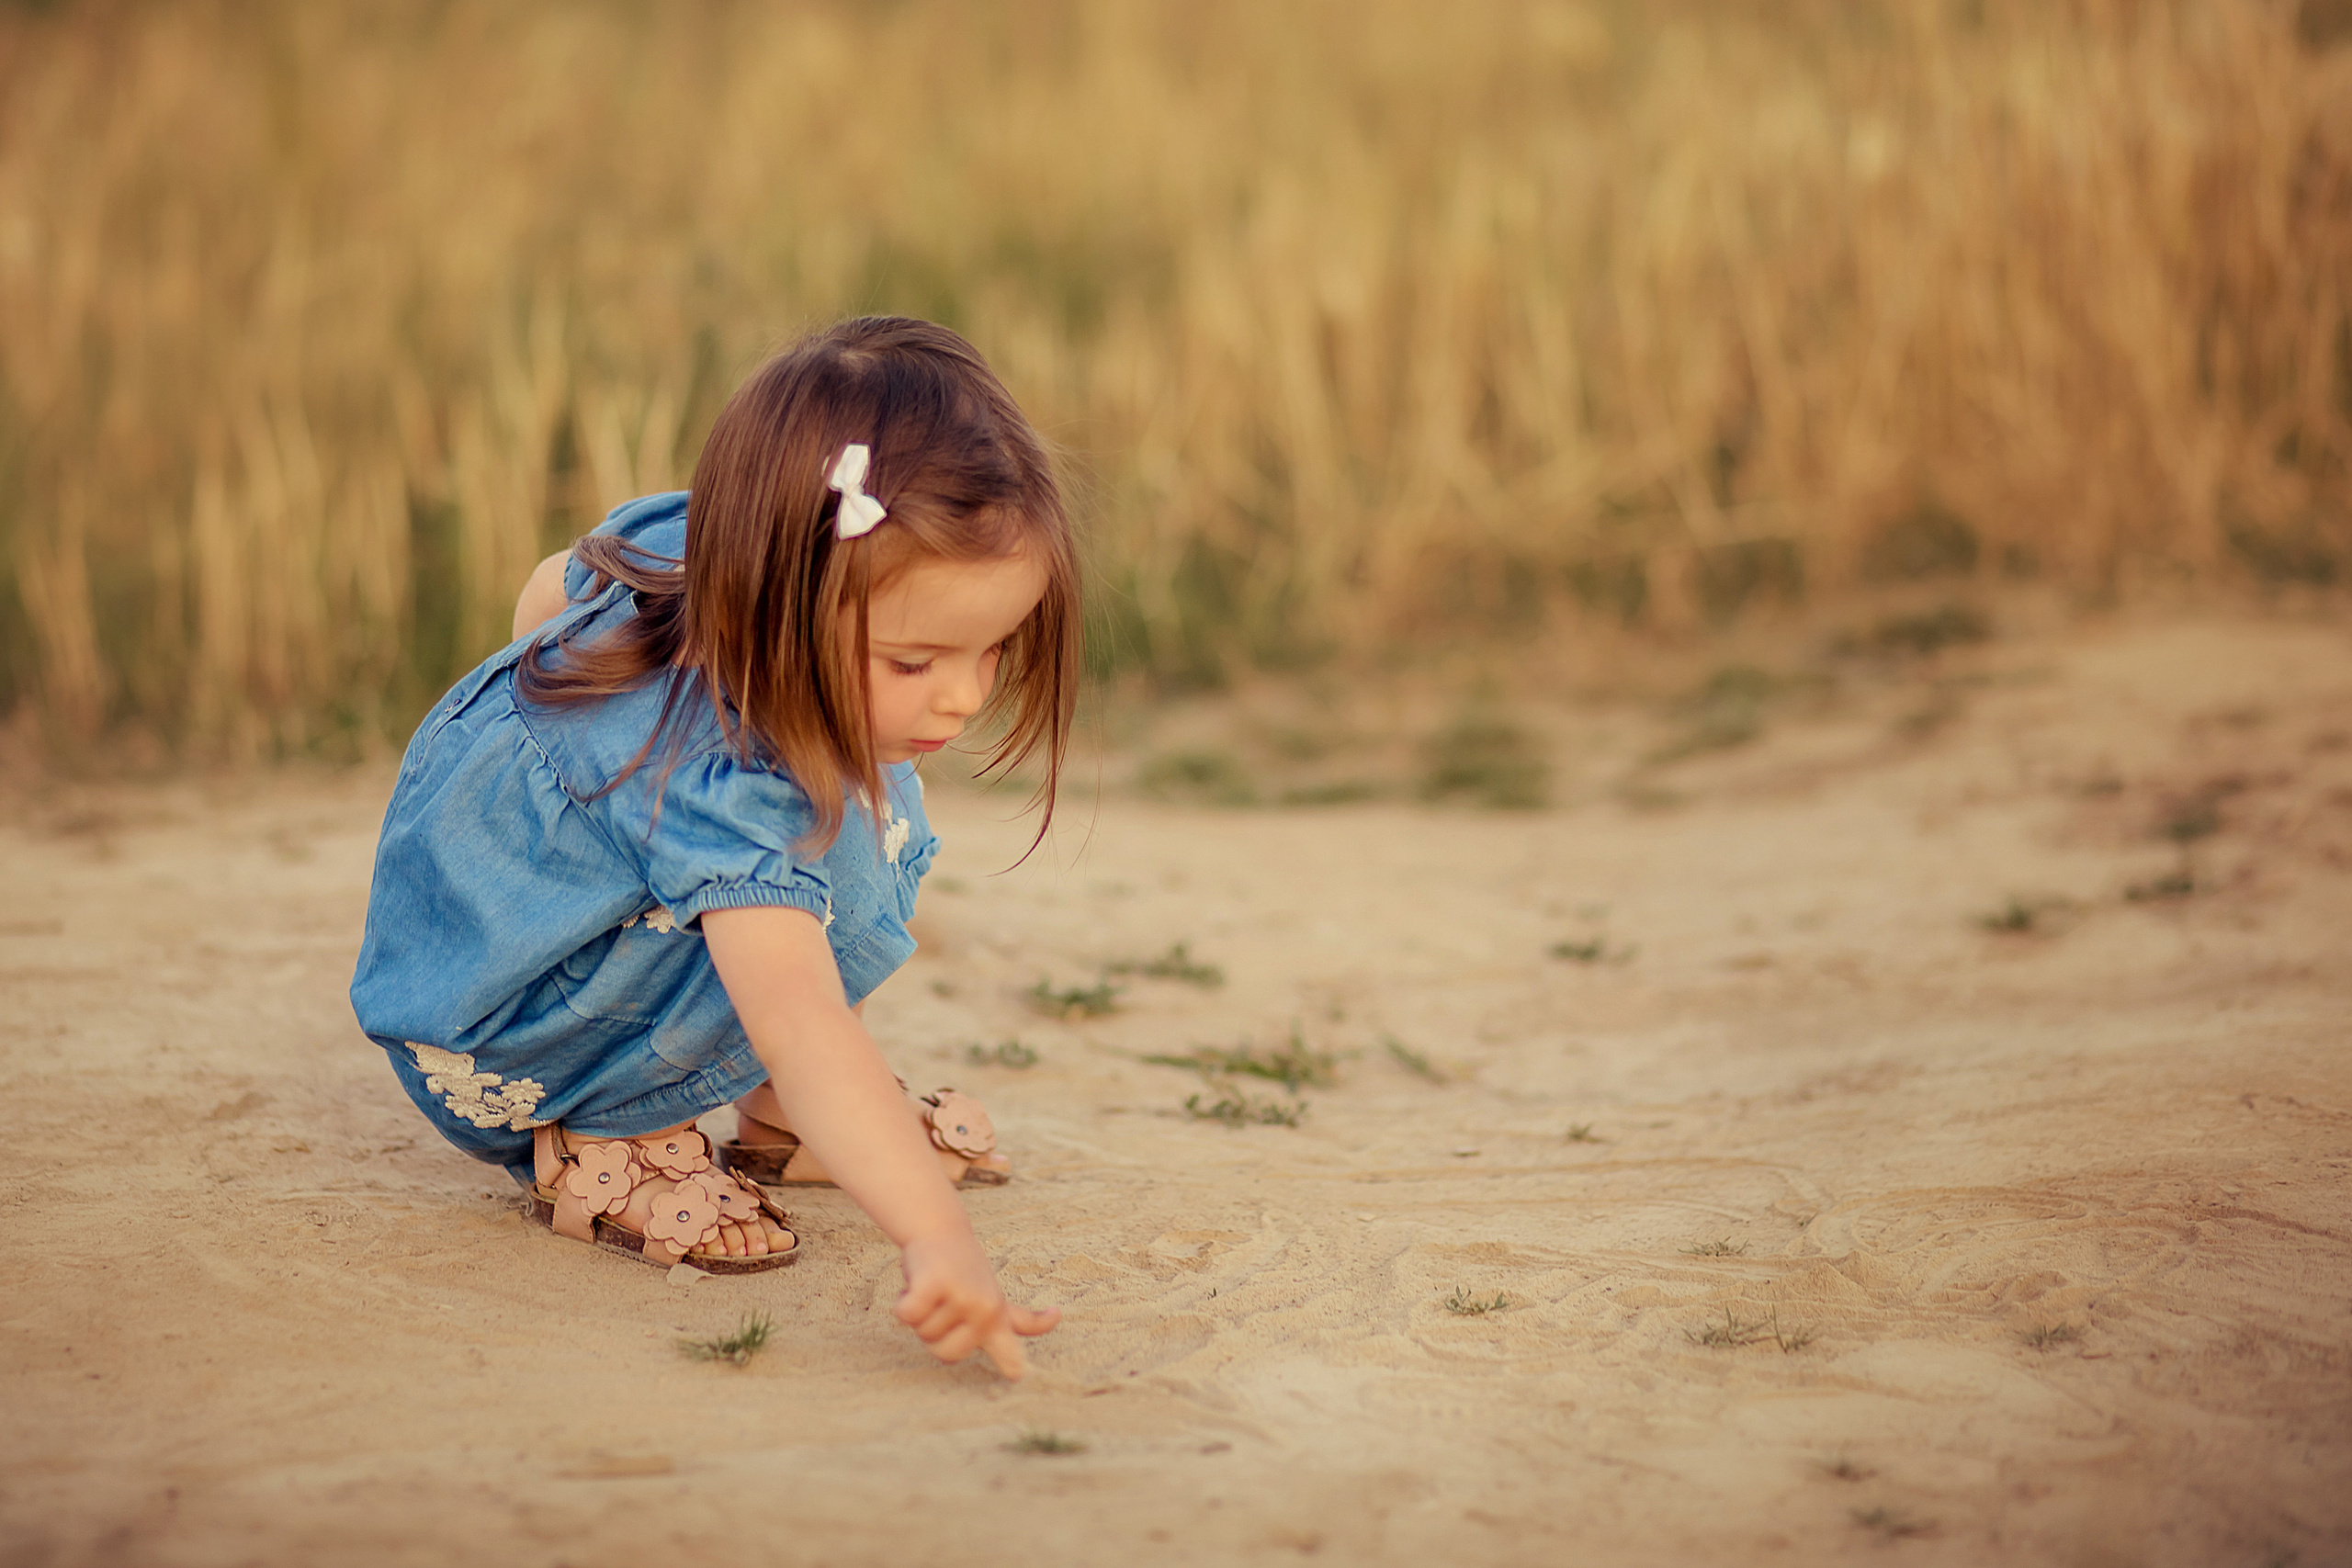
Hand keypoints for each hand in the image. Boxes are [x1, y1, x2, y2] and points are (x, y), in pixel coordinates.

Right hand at [894, 1229, 1060, 1379]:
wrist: (941, 1229)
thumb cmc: (965, 1268)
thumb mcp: (996, 1294)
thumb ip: (1018, 1319)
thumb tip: (1056, 1318)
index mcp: (997, 1318)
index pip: (1010, 1352)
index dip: (1012, 1366)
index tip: (1020, 1377)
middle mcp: (984, 1310)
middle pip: (945, 1354)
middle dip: (933, 1333)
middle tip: (942, 1303)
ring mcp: (962, 1297)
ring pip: (923, 1333)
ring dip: (919, 1313)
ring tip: (933, 1289)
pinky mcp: (935, 1285)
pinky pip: (908, 1316)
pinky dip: (902, 1303)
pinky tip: (913, 1285)